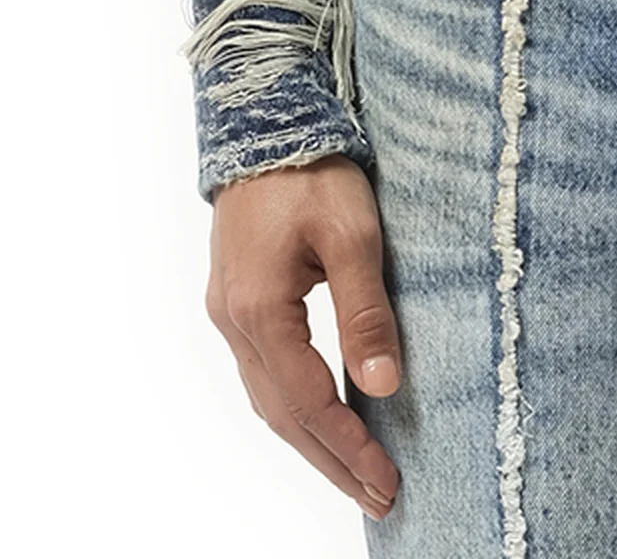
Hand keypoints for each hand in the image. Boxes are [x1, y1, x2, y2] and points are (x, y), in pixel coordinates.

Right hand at [204, 155, 404, 521]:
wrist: (264, 121)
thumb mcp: (352, 234)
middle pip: (283, 415)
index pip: (308, 402)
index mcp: (259, 311)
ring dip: (312, 440)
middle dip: (331, 460)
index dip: (348, 447)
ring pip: (269, 399)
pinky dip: (295, 406)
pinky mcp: (237, 300)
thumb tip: (384, 382)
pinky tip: (323, 417)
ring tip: (357, 471)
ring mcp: (230, 313)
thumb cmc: (310, 169)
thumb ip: (365, 310)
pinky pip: (264, 373)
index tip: (386, 480)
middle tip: (378, 495)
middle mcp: (235, 322)